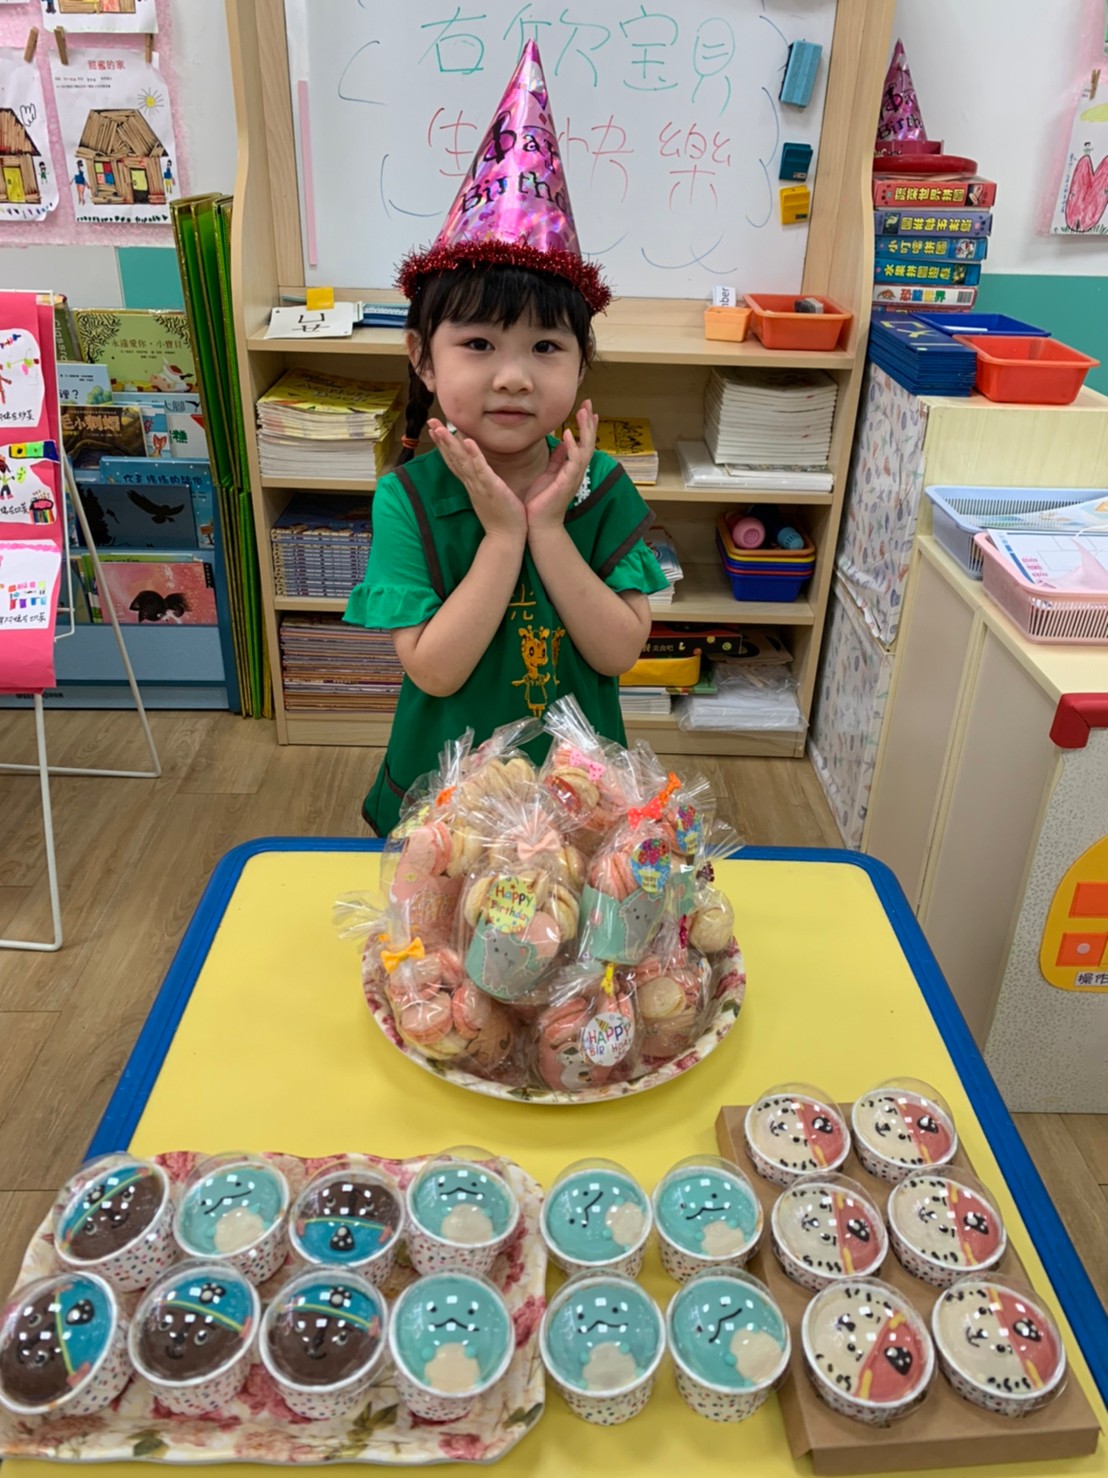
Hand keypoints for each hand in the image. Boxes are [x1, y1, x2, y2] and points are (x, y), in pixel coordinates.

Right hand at [427, 419, 525, 542]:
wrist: (507, 537)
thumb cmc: (502, 516)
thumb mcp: (490, 495)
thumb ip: (485, 481)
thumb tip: (482, 471)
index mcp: (471, 484)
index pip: (454, 461)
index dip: (444, 445)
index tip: (434, 430)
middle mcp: (471, 484)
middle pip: (453, 458)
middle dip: (441, 439)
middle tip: (430, 421)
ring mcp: (479, 486)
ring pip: (461, 461)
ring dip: (450, 444)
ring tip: (440, 428)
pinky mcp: (492, 489)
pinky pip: (481, 470)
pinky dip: (474, 456)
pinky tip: (468, 442)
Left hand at [524, 400, 597, 531]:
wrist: (539, 524)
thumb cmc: (542, 502)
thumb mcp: (550, 474)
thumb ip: (558, 458)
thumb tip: (562, 441)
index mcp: (572, 469)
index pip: (583, 443)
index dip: (586, 426)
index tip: (587, 409)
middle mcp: (576, 472)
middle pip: (588, 443)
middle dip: (589, 422)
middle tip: (588, 403)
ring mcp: (574, 478)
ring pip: (585, 449)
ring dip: (585, 430)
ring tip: (583, 412)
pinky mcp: (566, 484)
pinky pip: (573, 463)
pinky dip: (572, 448)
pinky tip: (568, 434)